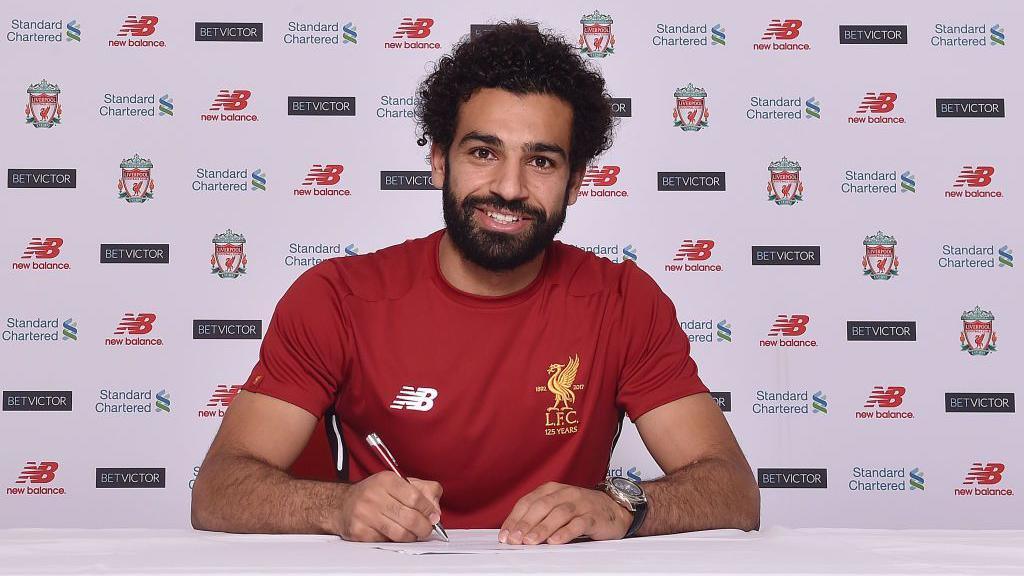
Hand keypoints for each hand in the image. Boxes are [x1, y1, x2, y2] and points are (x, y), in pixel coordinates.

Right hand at [333, 471, 442, 541]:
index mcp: (386, 480)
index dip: (429, 509)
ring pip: (400, 534)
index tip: (433, 515)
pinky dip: (394, 541)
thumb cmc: (374, 493)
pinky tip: (393, 534)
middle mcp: (374, 496)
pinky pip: (386, 542)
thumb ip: (424, 490)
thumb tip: (435, 510)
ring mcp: (365, 515)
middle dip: (424, 527)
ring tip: (413, 533)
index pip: (416, 497)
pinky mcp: (360, 532)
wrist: (342, 504)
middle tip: (427, 528)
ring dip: (412, 537)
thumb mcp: (399, 482)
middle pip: (410, 518)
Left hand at [498, 482, 631, 544]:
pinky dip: (565, 532)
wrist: (614, 510)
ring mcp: (580, 503)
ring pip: (558, 514)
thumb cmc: (581, 510)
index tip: (505, 534)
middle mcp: (565, 493)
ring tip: (530, 542)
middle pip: (541, 506)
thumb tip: (515, 533)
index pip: (528, 502)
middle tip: (514, 539)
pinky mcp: (593, 516)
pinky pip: (578, 523)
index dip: (515, 518)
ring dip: (542, 528)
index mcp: (552, 489)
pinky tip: (555, 541)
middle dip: (525, 523)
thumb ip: (539, 516)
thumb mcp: (557, 508)